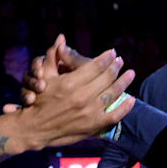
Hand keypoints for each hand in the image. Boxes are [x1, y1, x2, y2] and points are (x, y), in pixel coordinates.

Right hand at [9, 36, 134, 149]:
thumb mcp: (45, 77)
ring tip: (130, 74)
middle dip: (116, 67)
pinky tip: (131, 99)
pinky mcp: (93, 126)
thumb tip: (61, 38)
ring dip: (124, 82)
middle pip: (106, 78)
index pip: (96, 66)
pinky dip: (125, 107)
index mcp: (70, 83)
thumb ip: (54, 57)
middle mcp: (82, 97)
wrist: (35, 129)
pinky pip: (115, 115)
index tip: (112, 52)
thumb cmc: (38, 100)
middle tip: (120, 61)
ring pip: (113, 93)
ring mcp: (89, 113)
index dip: (106, 57)